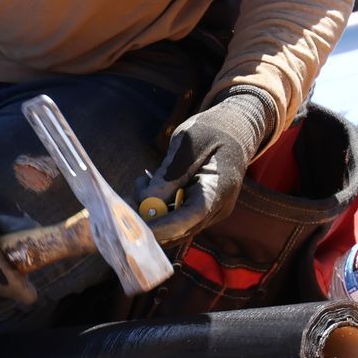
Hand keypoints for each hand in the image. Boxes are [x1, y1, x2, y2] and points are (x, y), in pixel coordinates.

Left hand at [136, 90, 273, 246]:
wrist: (233, 129)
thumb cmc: (210, 131)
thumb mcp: (186, 145)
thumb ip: (168, 174)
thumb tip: (145, 201)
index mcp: (219, 188)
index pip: (192, 216)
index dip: (165, 225)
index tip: (139, 226)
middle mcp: (216, 207)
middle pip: (181, 228)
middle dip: (151, 221)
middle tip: (124, 203)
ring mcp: (209, 212)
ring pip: (175, 226)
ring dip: (151, 212)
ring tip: (141, 184)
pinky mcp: (200, 210)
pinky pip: (176, 217)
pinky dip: (157, 207)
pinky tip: (148, 186)